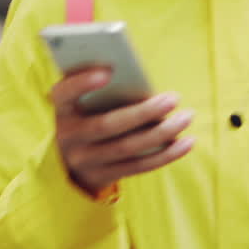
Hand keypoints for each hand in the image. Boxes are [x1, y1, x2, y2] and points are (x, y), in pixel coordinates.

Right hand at [50, 67, 194, 195]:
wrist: (70, 162)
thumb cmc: (86, 116)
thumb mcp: (81, 102)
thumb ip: (99, 89)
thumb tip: (140, 84)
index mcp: (62, 110)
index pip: (64, 94)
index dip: (82, 83)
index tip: (108, 71)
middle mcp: (68, 137)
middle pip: (107, 125)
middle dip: (142, 112)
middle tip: (173, 98)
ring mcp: (86, 160)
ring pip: (127, 147)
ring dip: (161, 133)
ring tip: (186, 116)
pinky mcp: (105, 176)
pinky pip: (139, 166)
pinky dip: (165, 154)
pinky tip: (187, 142)